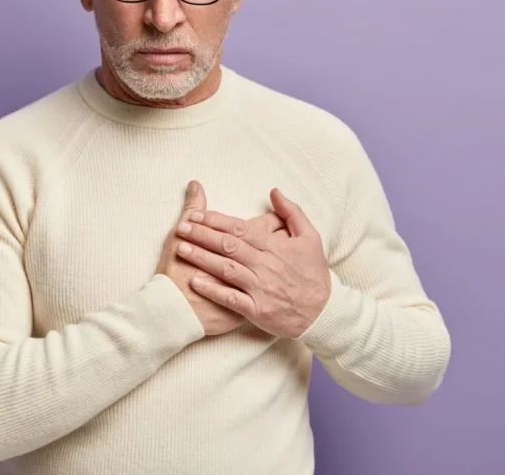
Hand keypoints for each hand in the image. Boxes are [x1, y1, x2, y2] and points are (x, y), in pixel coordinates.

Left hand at [174, 187, 330, 337]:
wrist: (324, 312)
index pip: (240, 229)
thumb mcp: (311, 237)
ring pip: (227, 269)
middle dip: (202, 235)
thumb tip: (274, 191)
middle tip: (181, 227)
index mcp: (275, 247)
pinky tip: (195, 281)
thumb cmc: (314, 273)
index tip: (196, 215)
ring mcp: (261, 288)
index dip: (216, 221)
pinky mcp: (257, 311)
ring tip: (181, 249)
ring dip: (202, 258)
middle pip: (229, 246)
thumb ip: (292, 212)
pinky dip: (212, 290)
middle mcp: (266, 265)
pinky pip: (231, 299)